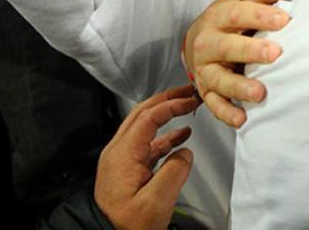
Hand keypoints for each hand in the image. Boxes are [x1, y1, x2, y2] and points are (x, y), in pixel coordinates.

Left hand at [94, 84, 199, 229]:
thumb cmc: (127, 224)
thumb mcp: (156, 201)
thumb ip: (175, 171)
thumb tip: (184, 152)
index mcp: (123, 155)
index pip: (148, 117)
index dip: (172, 105)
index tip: (190, 100)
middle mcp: (118, 152)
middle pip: (141, 113)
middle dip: (166, 99)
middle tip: (187, 91)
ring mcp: (121, 159)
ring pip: (144, 126)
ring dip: (166, 114)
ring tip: (186, 107)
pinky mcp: (127, 168)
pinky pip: (147, 142)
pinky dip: (165, 134)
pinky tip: (181, 136)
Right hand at [184, 0, 292, 127]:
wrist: (198, 41)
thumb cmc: (229, 20)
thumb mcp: (242, 2)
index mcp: (218, 17)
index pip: (237, 15)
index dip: (260, 16)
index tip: (284, 19)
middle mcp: (207, 43)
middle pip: (226, 47)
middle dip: (250, 51)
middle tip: (276, 54)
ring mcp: (205, 69)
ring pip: (218, 79)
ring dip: (238, 87)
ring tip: (260, 93)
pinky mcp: (205, 90)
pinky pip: (213, 104)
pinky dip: (226, 113)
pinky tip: (243, 119)